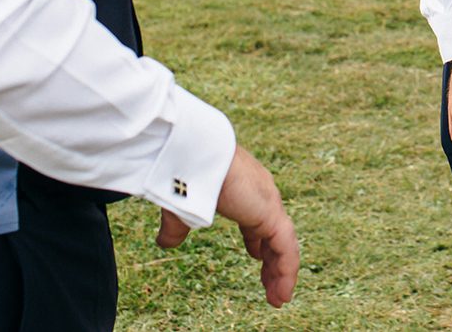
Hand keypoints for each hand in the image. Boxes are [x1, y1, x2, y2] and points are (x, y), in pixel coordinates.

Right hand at [155, 145, 299, 307]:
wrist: (192, 153)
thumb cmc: (185, 171)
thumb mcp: (180, 208)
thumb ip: (177, 227)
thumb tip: (166, 243)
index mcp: (243, 189)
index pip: (257, 219)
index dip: (257, 240)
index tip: (257, 256)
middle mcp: (260, 193)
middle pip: (274, 233)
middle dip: (273, 259)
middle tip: (270, 284)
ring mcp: (268, 202)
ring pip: (283, 244)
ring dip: (281, 272)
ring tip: (278, 297)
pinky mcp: (271, 214)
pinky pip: (286, 249)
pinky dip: (286, 271)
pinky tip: (281, 292)